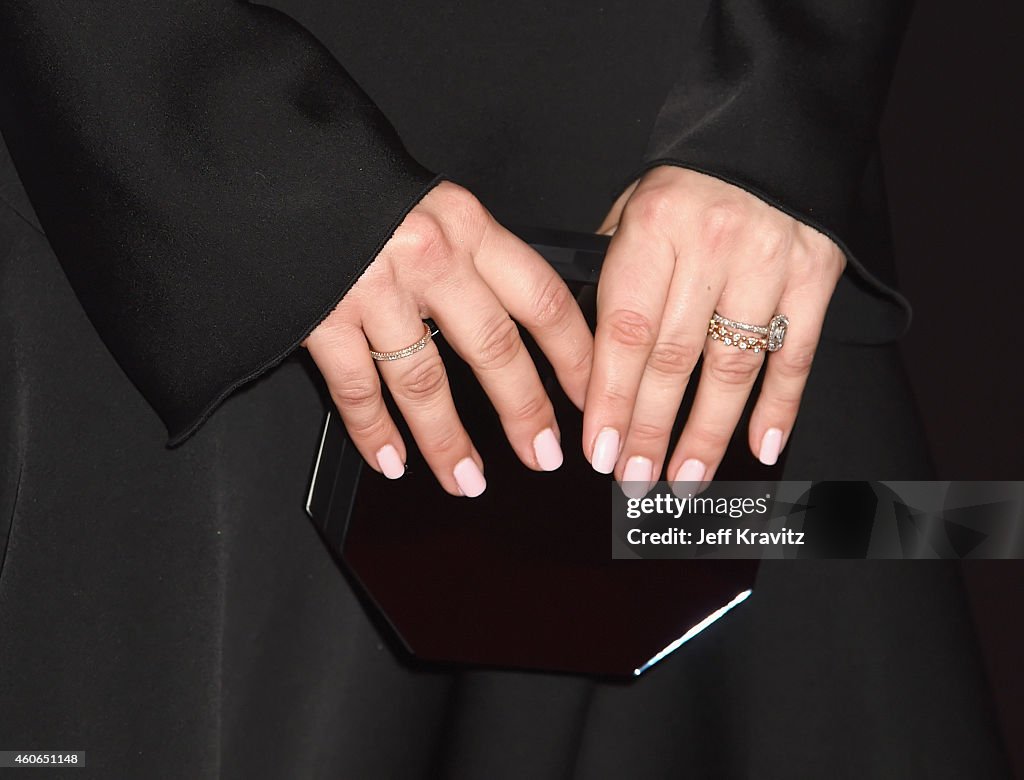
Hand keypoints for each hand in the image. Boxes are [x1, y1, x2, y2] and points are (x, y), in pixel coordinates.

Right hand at [304, 182, 592, 496]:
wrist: (265, 159)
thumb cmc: (352, 180)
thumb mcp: (429, 201)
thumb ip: (468, 250)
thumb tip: (511, 309)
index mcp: (465, 225)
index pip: (541, 298)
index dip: (573, 355)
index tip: (592, 393)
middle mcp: (428, 257)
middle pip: (494, 349)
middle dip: (524, 412)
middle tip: (543, 455)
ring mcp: (373, 288)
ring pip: (425, 383)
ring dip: (449, 442)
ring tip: (467, 481)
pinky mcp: (319, 313)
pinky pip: (357, 388)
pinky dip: (375, 433)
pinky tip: (392, 461)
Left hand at [585, 166, 845, 492]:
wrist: (771, 130)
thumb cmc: (690, 181)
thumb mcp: (633, 209)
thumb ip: (611, 275)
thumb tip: (589, 354)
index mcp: (655, 226)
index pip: (625, 329)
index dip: (611, 397)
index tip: (599, 448)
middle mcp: (712, 245)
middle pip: (674, 358)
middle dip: (650, 428)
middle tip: (634, 478)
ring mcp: (769, 262)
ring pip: (733, 366)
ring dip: (706, 431)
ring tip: (684, 476)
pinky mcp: (815, 276)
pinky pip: (795, 354)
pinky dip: (779, 406)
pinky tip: (759, 447)